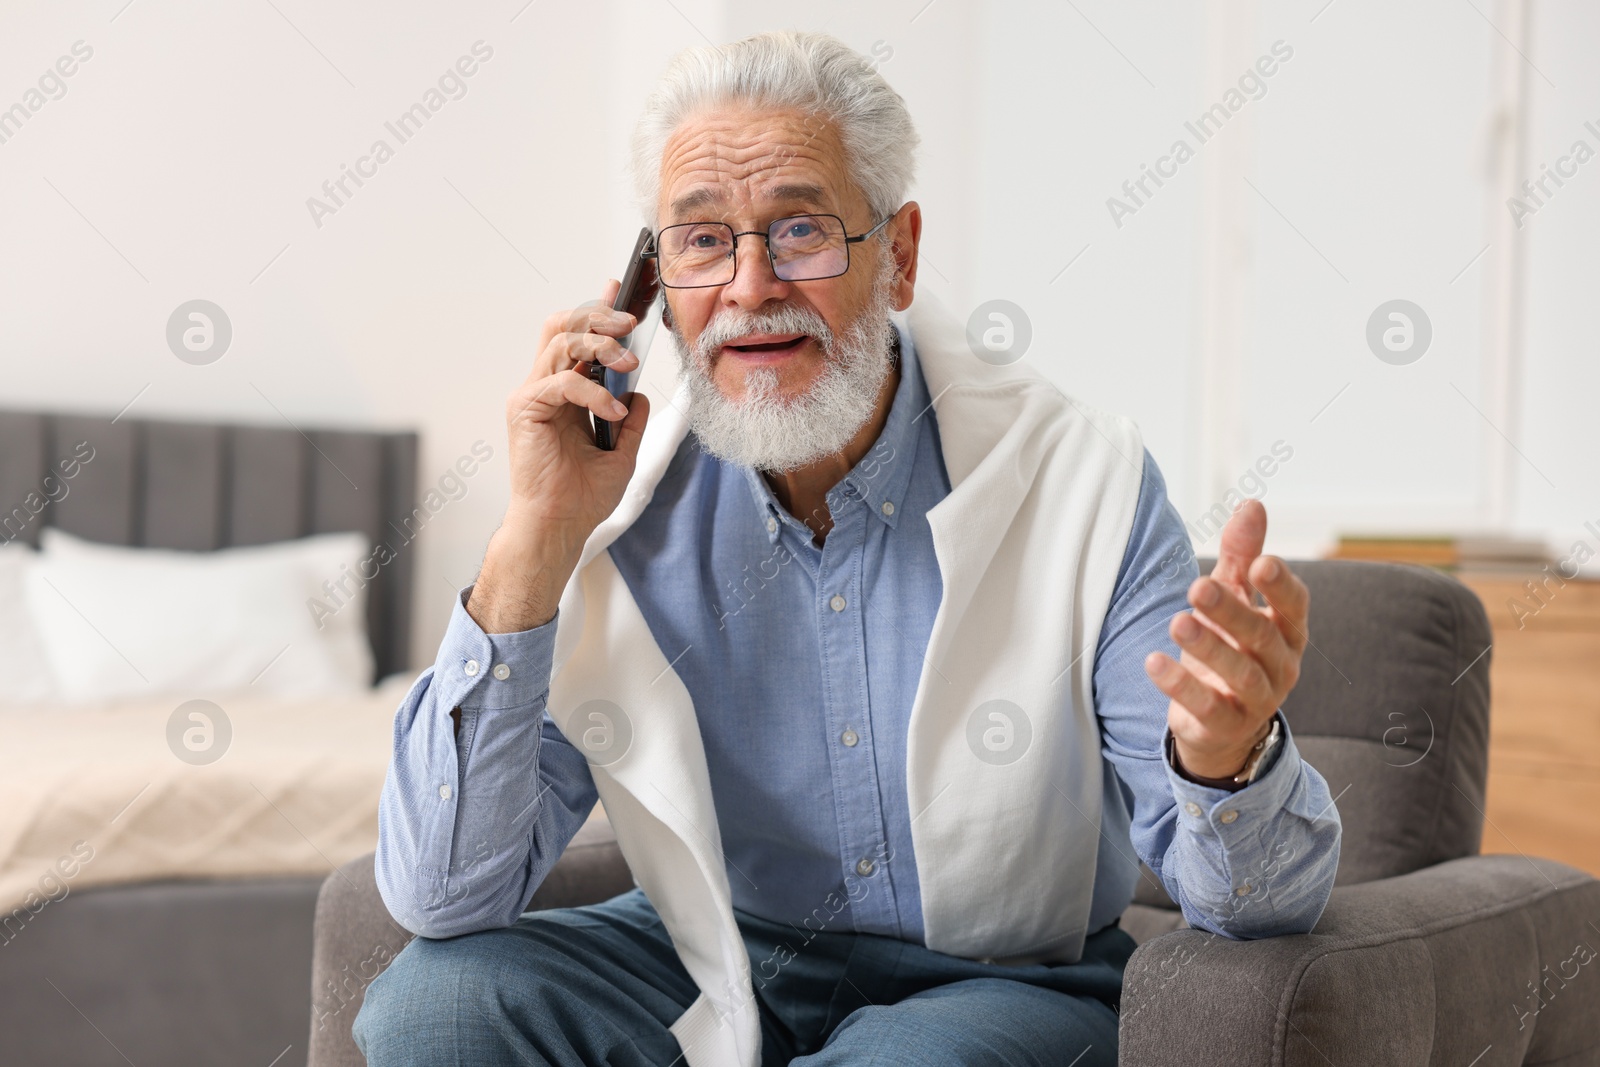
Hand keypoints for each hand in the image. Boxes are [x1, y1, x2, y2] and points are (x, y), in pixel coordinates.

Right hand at [468, 279, 650, 632]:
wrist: (560, 526)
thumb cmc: (582, 496)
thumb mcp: (622, 452)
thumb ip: (631, 419)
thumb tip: (639, 393)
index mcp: (565, 392)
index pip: (579, 337)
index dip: (599, 308)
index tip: (623, 287)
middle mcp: (546, 386)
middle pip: (566, 326)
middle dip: (600, 316)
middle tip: (631, 322)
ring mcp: (533, 395)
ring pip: (562, 343)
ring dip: (601, 346)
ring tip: (628, 363)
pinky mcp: (526, 409)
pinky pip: (563, 382)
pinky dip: (593, 392)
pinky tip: (612, 414)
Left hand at [1143, 499, 1309, 780]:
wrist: (1223, 723)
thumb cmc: (1232, 646)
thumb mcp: (1234, 599)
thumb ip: (1242, 555)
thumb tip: (1252, 503)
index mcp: (1287, 630)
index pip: (1293, 605)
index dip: (1280, 586)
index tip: (1260, 563)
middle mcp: (1280, 665)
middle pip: (1261, 636)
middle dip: (1232, 611)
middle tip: (1198, 586)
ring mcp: (1257, 700)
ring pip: (1239, 673)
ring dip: (1208, 647)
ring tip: (1177, 621)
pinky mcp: (1225, 725)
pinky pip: (1206, 707)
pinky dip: (1180, 686)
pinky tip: (1154, 663)